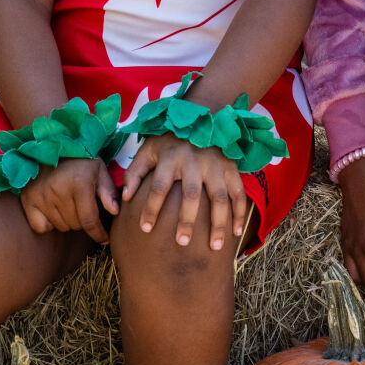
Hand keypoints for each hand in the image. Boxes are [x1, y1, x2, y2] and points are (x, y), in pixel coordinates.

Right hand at [21, 156, 117, 243]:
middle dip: (84, 221)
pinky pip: (40, 226)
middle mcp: (59, 192)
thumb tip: (115, 212)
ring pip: (60, 226)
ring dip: (68, 221)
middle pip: (75, 225)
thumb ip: (108, 192)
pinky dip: (48, 223)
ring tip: (69, 205)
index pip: (89, 221)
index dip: (98, 234)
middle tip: (83, 207)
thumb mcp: (99, 171)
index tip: (104, 239)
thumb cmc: (80, 160)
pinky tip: (53, 210)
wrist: (50, 146)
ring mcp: (41, 197)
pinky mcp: (27, 200)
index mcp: (80, 184)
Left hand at [122, 136, 248, 251]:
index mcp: (170, 158)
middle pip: (191, 195)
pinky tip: (236, 232)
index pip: (158, 186)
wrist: (203, 117)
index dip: (151, 208)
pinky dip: (240, 213)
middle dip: (187, 220)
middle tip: (182, 243)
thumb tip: (124, 198)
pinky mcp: (231, 168)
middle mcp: (194, 162)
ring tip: (215, 247)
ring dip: (218, 223)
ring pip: (219, 197)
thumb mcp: (148, 149)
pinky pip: (238, 193)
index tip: (145, 229)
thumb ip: (135, 172)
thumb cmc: (170, 139)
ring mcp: (215, 166)